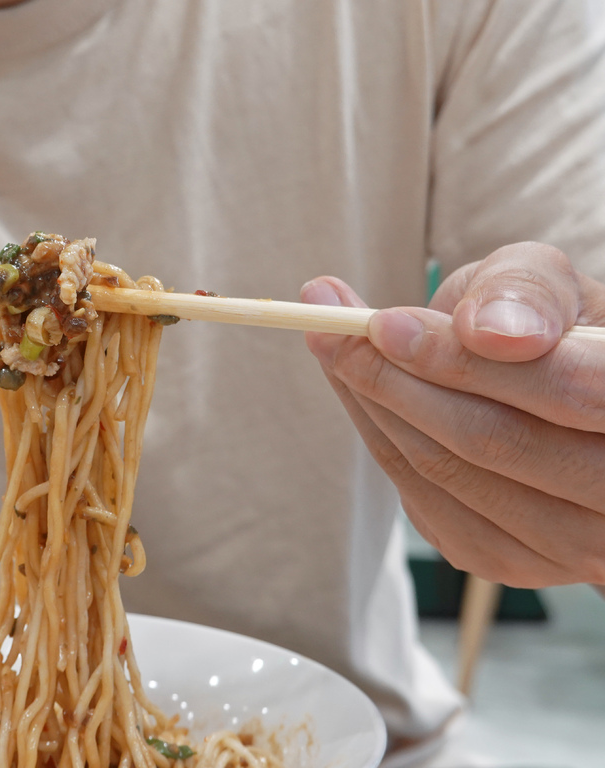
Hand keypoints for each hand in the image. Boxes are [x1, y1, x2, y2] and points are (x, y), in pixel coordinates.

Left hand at [301, 242, 604, 588]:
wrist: (552, 393)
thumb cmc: (548, 325)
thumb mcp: (544, 283)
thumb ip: (524, 291)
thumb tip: (487, 333)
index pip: (567, 387)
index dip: (463, 357)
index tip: (378, 321)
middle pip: (494, 440)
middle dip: (393, 379)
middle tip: (324, 325)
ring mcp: (576, 543)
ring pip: (450, 474)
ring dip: (374, 407)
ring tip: (330, 345)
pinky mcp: (514, 562)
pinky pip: (427, 503)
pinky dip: (381, 441)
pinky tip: (359, 395)